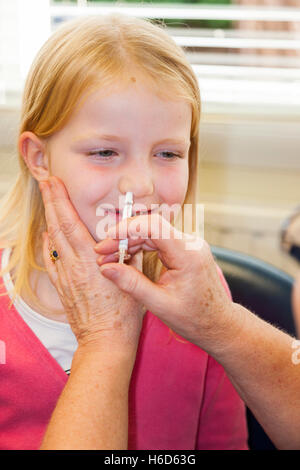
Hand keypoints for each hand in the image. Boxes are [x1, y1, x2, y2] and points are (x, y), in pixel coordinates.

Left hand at [39, 176, 145, 351]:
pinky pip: (51, 261)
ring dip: (49, 218)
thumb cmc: (123, 315)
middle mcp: (73, 266)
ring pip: (53, 241)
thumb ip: (132, 255)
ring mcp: (65, 277)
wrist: (105, 341)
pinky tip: (48, 235)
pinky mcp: (63, 287)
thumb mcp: (134, 280)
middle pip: (56, 227)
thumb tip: (133, 236)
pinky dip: (49, 245)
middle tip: (46, 182)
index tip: (55, 183)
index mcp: (90, 261)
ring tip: (48, 201)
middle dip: (50, 201)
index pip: (70, 223)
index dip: (60, 201)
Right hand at [94, 214, 241, 352]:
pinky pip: (159, 241)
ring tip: (108, 258)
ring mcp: (189, 245)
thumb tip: (106, 268)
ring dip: (130, 243)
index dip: (127, 228)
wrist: (218, 324)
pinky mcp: (185, 250)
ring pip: (153, 234)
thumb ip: (132, 284)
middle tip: (101, 253)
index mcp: (188, 254)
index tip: (107, 239)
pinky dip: (140, 248)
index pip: (154, 226)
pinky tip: (125, 258)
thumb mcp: (159, 304)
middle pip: (151, 228)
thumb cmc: (194, 318)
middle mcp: (191, 244)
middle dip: (123, 238)